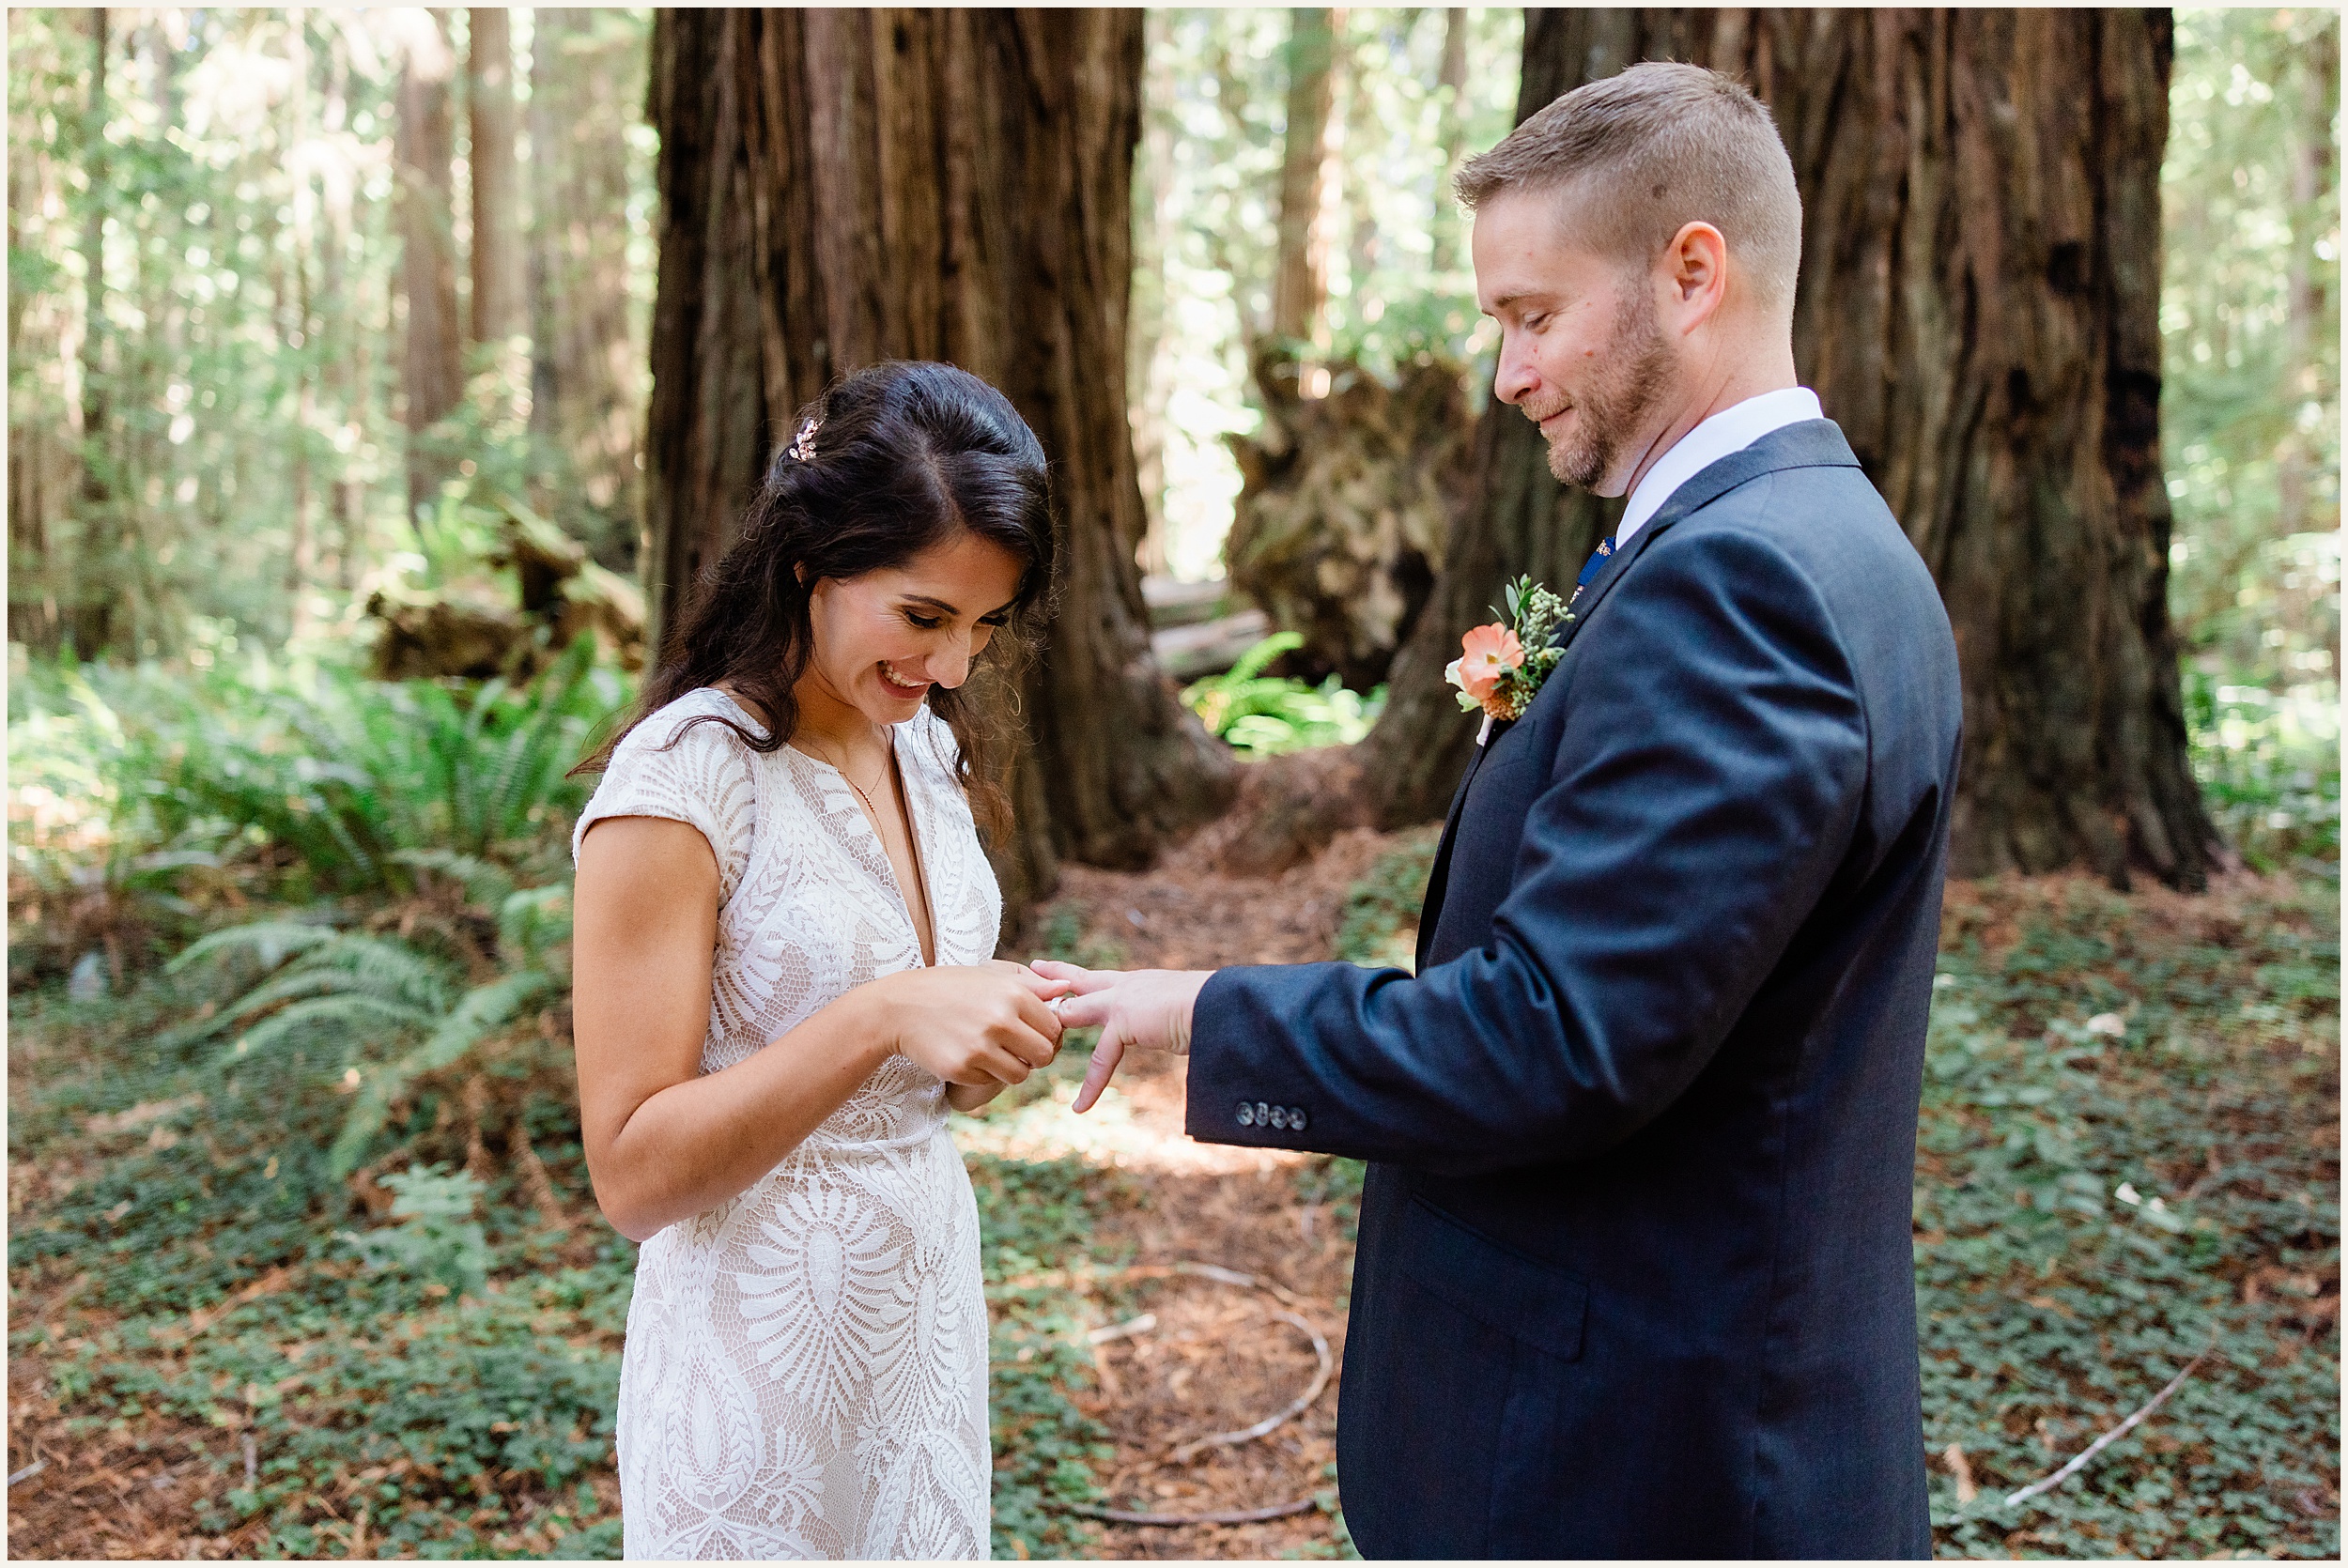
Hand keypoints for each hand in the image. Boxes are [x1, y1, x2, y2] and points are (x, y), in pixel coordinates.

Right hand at [872, 960, 1069, 1088]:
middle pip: (1044, 1055)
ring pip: (1020, 1074)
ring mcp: (980, 1047)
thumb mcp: (991, 974)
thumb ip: (1032, 983)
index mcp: (1014, 993)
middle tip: (1016, 1048)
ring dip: (1011, 1068)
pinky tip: (967, 1055)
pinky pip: (990, 1082)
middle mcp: (1000, 1019)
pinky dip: (983, 1074)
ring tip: (992, 1052)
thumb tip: (1066, 989)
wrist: (900, 1006)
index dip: (1047, 1034)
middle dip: (1034, 1056)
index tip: (1030, 1032)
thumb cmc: (951, 987)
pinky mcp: (962, 1068)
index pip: (1055, 1027)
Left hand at [1028, 960, 1210, 1113]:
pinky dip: (1091, 1085)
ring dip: (1057, 1026)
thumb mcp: (1184, 1009)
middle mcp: (1129, 985)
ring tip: (1039, 1044)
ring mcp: (1123, 1000)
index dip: (1083, 975)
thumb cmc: (1216, 1009)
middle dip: (1056, 975)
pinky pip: (1100, 1058)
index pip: (1105, 978)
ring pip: (1076, 1010)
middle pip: (1083, 978)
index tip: (1065, 970)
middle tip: (1034, 967)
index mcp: (1143, 982)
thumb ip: (1169, 1017)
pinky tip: (1080, 1106)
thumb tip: (1181, 1026)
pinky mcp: (1124, 1020)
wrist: (1223, 1005)